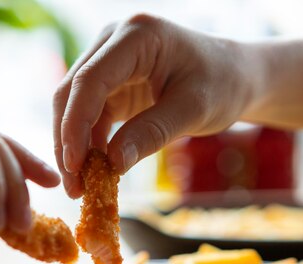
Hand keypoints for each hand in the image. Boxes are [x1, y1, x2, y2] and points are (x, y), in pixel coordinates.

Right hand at [54, 14, 254, 196]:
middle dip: (68, 140)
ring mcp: (109, 61)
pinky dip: (88, 144)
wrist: (235, 76)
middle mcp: (114, 42)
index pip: (90, 79)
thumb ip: (152, 133)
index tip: (74, 165)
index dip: (75, 124)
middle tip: (73, 187)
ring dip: (73, 147)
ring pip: (75, 106)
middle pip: (72, 92)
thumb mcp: (193, 110)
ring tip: (80, 188)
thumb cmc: (222, 84)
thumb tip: (112, 165)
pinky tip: (93, 172)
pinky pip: (90, 115)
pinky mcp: (111, 83)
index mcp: (136, 36)